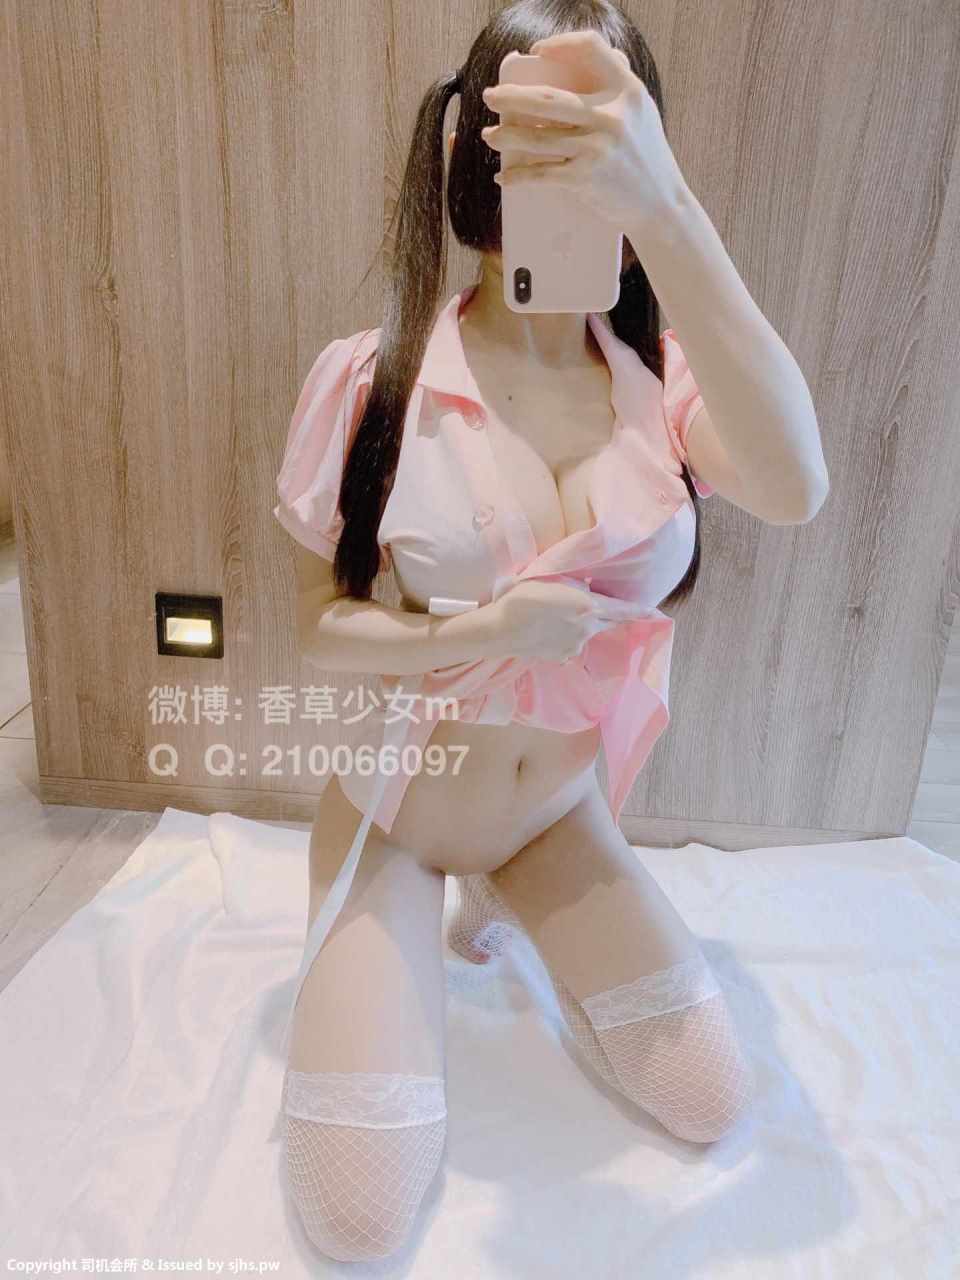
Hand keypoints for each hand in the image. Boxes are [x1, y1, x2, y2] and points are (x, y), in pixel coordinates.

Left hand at [480, 29, 687, 233]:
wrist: (661, 205)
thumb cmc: (648, 158)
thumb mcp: (643, 112)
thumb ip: (621, 83)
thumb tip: (601, 55)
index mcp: (627, 92)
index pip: (591, 49)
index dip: (561, 45)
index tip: (537, 52)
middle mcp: (612, 116)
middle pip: (549, 98)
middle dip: (512, 97)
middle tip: (490, 96)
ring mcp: (597, 147)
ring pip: (538, 137)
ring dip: (507, 136)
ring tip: (489, 135)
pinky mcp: (585, 178)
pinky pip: (541, 173)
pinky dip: (518, 176)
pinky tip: (504, 176)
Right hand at [488, 579, 652, 662]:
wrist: (500, 628)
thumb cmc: (523, 596)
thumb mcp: (553, 579)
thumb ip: (577, 585)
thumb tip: (589, 589)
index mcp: (588, 607)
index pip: (623, 610)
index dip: (642, 611)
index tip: (657, 613)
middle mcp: (587, 629)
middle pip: (608, 622)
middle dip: (611, 616)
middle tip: (603, 607)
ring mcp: (576, 647)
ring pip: (587, 633)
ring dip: (581, 625)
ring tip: (555, 617)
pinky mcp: (562, 658)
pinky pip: (571, 644)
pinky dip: (566, 637)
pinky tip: (547, 631)